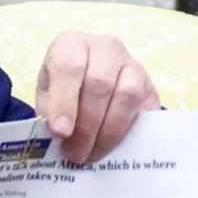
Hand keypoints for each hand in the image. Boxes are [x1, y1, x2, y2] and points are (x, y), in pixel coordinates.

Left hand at [35, 30, 160, 163]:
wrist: (90, 83)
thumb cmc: (63, 88)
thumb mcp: (47, 95)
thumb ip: (50, 112)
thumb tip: (60, 136)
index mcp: (72, 44)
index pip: (68, 67)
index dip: (64, 102)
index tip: (60, 133)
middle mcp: (105, 47)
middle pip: (99, 84)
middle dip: (86, 126)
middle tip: (75, 154)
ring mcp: (132, 64)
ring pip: (127, 95)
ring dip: (108, 132)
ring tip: (92, 154)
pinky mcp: (150, 86)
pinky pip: (145, 110)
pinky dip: (129, 132)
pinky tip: (113, 148)